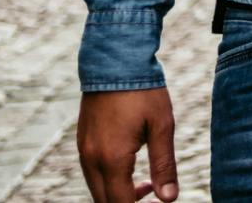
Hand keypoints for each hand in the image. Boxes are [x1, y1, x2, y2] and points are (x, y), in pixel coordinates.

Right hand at [77, 87, 178, 202]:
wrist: (114, 62)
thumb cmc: (143, 92)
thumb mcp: (162, 126)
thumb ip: (164, 165)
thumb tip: (169, 198)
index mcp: (112, 159)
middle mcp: (92, 160)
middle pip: (105, 201)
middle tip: (154, 196)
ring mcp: (84, 151)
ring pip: (97, 189)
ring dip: (119, 194)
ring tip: (147, 184)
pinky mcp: (83, 143)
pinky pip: (93, 174)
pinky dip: (110, 180)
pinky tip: (131, 168)